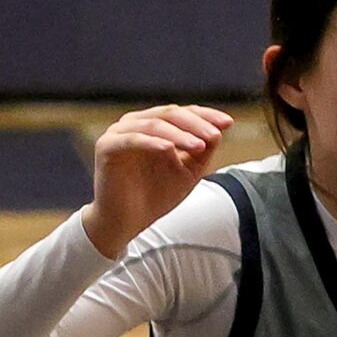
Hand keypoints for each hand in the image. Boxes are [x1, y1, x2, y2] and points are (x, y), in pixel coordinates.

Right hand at [81, 104, 233, 257]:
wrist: (126, 223)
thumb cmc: (154, 197)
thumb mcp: (187, 174)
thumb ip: (201, 153)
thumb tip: (219, 131)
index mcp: (154, 127)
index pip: (182, 113)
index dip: (205, 115)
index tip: (229, 122)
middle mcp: (136, 124)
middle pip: (169, 113)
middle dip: (195, 123)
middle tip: (215, 134)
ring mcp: (119, 133)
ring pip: (153, 124)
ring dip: (179, 134)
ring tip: (199, 146)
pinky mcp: (107, 146)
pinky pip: (132, 139)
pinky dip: (153, 143)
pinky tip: (170, 150)